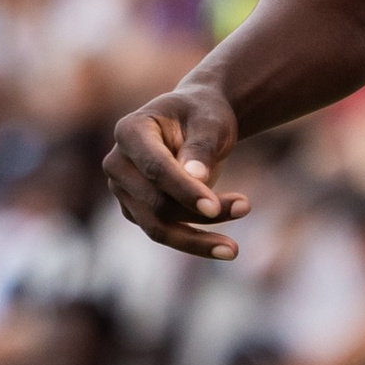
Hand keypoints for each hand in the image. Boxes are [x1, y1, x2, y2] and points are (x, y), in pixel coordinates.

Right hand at [104, 84, 251, 259]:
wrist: (196, 123)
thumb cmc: (203, 116)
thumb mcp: (210, 123)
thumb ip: (201, 147)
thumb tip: (197, 177)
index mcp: (130, 131)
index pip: (154, 168)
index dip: (184, 190)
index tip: (214, 208)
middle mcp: (118, 163)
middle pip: (155, 202)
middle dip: (199, 213)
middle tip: (245, 206)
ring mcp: (123, 190)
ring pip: (157, 227)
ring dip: (197, 240)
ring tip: (234, 249)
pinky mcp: (135, 210)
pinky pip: (164, 233)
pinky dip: (194, 242)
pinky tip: (224, 246)